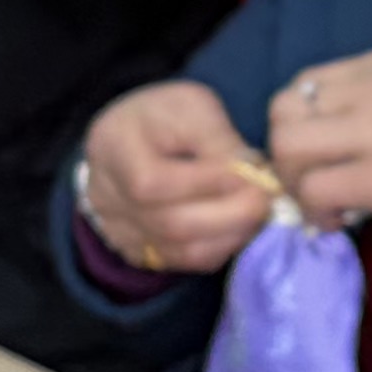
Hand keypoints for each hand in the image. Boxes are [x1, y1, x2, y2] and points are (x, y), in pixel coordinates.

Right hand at [80, 80, 273, 280]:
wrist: (136, 143)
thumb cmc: (165, 117)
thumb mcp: (191, 107)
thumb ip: (217, 138)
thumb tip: (251, 172)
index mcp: (111, 148)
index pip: (152, 182)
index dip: (206, 183)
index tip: (251, 172)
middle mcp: (105, 197)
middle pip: (169, 224)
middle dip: (229, 214)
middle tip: (265, 199)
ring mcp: (118, 230)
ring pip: (180, 252)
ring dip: (230, 234)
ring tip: (258, 211)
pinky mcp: (138, 252)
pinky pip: (184, 264)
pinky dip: (219, 248)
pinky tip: (239, 227)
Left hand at [265, 46, 371, 248]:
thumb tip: (340, 141)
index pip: (307, 82)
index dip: (300, 123)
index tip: (319, 153)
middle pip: (284, 110)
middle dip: (285, 153)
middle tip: (309, 182)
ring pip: (289, 149)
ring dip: (295, 182)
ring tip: (323, 204)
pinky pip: (315, 190)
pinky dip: (316, 211)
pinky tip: (337, 221)